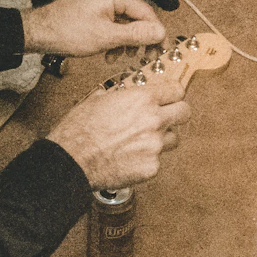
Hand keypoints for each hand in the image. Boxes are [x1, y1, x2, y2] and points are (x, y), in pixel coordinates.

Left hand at [23, 0, 165, 57]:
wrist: (38, 32)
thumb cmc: (66, 32)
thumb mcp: (106, 37)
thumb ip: (136, 34)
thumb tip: (160, 33)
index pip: (146, 12)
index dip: (155, 33)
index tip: (161, 49)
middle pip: (137, 16)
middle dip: (140, 39)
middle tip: (146, 56)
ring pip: (125, 21)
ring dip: (126, 41)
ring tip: (120, 57)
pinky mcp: (94, 7)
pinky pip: (113, 21)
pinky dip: (115, 37)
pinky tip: (109, 53)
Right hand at [46, 79, 190, 188]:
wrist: (71, 159)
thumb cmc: (79, 130)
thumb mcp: (98, 100)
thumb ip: (121, 97)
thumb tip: (124, 95)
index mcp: (142, 99)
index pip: (176, 90)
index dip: (173, 94)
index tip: (170, 97)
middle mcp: (154, 120)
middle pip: (185, 112)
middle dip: (176, 114)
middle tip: (165, 118)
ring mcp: (155, 145)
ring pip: (173, 139)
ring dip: (162, 139)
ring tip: (140, 142)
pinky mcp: (152, 167)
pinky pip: (157, 161)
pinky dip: (146, 160)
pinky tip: (129, 159)